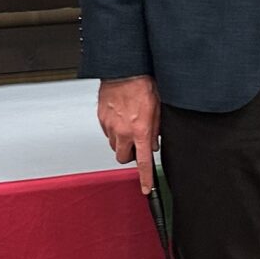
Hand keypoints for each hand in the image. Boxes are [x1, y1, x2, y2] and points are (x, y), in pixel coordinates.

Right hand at [97, 75, 160, 190]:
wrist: (125, 70)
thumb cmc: (143, 84)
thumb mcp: (158, 108)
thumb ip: (156, 129)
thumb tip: (154, 144)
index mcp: (141, 131)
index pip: (144, 163)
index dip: (146, 179)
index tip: (146, 189)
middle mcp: (123, 131)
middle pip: (123, 158)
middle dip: (130, 155)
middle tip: (136, 145)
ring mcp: (110, 125)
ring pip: (114, 145)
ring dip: (122, 142)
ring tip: (129, 127)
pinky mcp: (101, 118)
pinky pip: (107, 132)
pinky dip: (113, 130)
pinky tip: (121, 118)